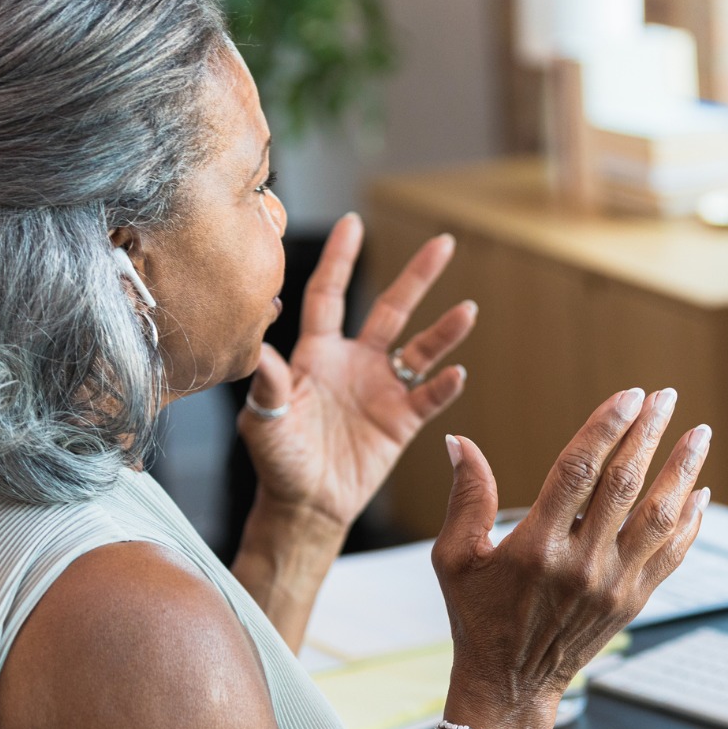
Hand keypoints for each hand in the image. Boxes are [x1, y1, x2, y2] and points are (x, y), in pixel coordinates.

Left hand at [239, 212, 475, 529]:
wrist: (305, 505)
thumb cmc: (277, 460)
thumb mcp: (263, 419)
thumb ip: (267, 381)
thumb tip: (259, 346)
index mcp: (317, 353)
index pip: (330, 294)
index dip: (340, 259)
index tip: (353, 223)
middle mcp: (355, 362)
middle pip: (391, 308)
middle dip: (417, 276)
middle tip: (444, 243)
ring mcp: (382, 389)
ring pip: (421, 349)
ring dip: (445, 330)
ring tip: (468, 310)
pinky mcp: (401, 421)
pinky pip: (429, 397)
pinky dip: (444, 385)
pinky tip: (457, 373)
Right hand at [431, 388, 711, 728]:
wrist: (511, 685)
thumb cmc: (478, 617)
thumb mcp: (455, 558)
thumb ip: (465, 497)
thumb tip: (459, 442)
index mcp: (536, 546)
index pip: (578, 471)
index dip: (606, 428)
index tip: (628, 396)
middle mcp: (580, 565)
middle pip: (624, 485)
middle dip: (648, 434)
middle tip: (665, 397)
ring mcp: (613, 585)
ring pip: (658, 517)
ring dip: (682, 471)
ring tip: (699, 434)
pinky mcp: (633, 602)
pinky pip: (671, 555)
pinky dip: (689, 521)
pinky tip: (700, 492)